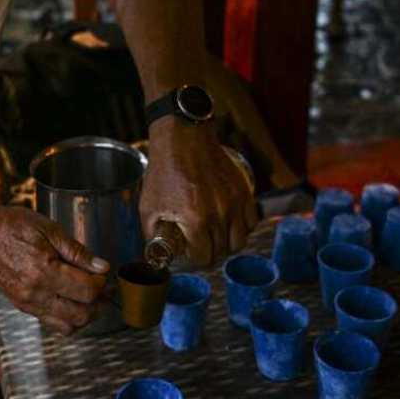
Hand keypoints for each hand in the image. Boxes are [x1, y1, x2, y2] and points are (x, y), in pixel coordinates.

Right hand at [0, 207, 109, 333]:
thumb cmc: (12, 226)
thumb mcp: (49, 229)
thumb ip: (77, 251)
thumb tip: (101, 266)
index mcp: (44, 270)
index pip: (87, 291)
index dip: (101, 283)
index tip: (101, 272)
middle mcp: (36, 292)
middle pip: (81, 314)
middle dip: (98, 302)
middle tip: (101, 287)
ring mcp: (27, 303)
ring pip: (68, 325)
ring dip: (84, 314)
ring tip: (87, 296)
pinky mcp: (22, 306)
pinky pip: (52, 323)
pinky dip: (67, 318)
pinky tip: (70, 300)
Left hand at [140, 119, 256, 266]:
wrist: (183, 139)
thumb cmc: (164, 170)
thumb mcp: (148, 205)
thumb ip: (152, 234)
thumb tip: (156, 252)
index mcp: (195, 220)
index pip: (204, 257)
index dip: (195, 259)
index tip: (190, 253)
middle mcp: (219, 213)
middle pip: (222, 251)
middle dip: (209, 253)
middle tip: (200, 246)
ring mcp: (234, 202)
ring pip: (240, 241)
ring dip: (227, 244)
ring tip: (215, 237)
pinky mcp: (243, 191)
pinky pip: (251, 221)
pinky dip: (242, 228)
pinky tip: (229, 223)